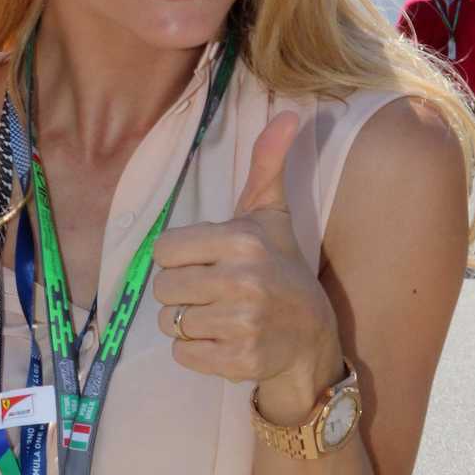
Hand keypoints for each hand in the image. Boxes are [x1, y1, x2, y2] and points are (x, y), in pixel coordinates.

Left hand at [151, 112, 340, 392]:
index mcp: (241, 241)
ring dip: (188, 323)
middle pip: (162, 288)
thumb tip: (290, 114)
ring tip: (220, 317)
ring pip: (169, 323)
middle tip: (214, 293)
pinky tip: (224, 341)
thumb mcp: (272, 216)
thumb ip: (267, 165)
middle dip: (182, 293)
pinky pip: (182, 355)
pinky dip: (196, 353)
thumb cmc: (281, 269)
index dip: (179, 259)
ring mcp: (241, 324)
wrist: (311, 337)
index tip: (206, 263)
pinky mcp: (238, 360)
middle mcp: (242, 281)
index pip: (163, 251)